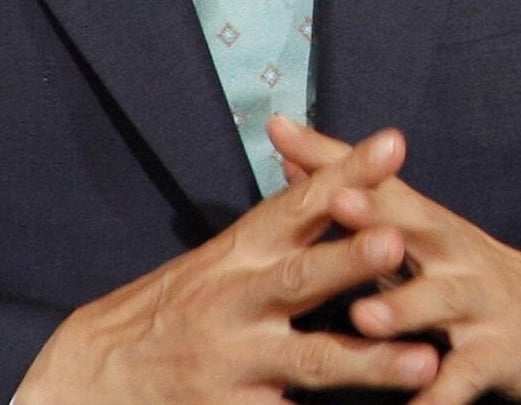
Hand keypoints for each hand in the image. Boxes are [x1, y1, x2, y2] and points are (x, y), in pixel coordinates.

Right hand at [14, 126, 442, 403]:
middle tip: (397, 241)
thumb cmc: (168, 311)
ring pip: (312, 361)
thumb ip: (274, 234)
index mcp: (238, 252)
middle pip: (302, 277)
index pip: (298, 202)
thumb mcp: (214, 261)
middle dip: (350, 259)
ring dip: (371, 361)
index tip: (393, 144)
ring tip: (426, 359)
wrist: (94, 376)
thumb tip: (333, 183)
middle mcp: (237, 300)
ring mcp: (235, 363)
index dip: (345, 172)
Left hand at [270, 119, 520, 404]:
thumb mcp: (417, 231)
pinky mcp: (498, 353)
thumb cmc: (464, 271)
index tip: (286, 135)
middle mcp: (452, 251)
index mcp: (425, 221)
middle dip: (374, 212)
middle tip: (336, 201)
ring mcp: (478, 300)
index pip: (374, 178)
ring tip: (363, 317)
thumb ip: (358, 200)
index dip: (333, 156)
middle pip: (412, 224)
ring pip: (440, 299)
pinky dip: (440, 394)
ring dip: (403, 306)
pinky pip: (465, 376)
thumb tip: (293, 161)